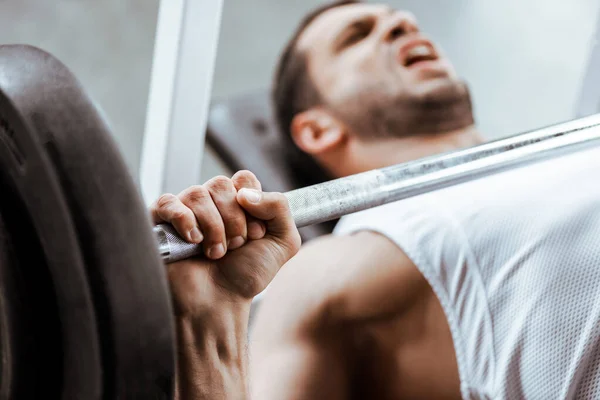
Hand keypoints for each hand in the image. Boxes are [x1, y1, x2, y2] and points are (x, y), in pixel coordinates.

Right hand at [150, 171, 301, 315]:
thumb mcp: (283, 242)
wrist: (218, 303)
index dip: (253, 203)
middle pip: (220, 184)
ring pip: (197, 194)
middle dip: (233, 220)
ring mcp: (185, 210)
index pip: (244, 179)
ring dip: (213, 228)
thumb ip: (280, 207)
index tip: (255, 232)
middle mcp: (211, 202)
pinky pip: (168, 203)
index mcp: (238, 202)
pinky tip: (194, 242)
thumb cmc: (246, 275)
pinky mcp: (160, 222)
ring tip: (216, 253)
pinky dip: (185, 221)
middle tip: (235, 246)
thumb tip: (245, 192)